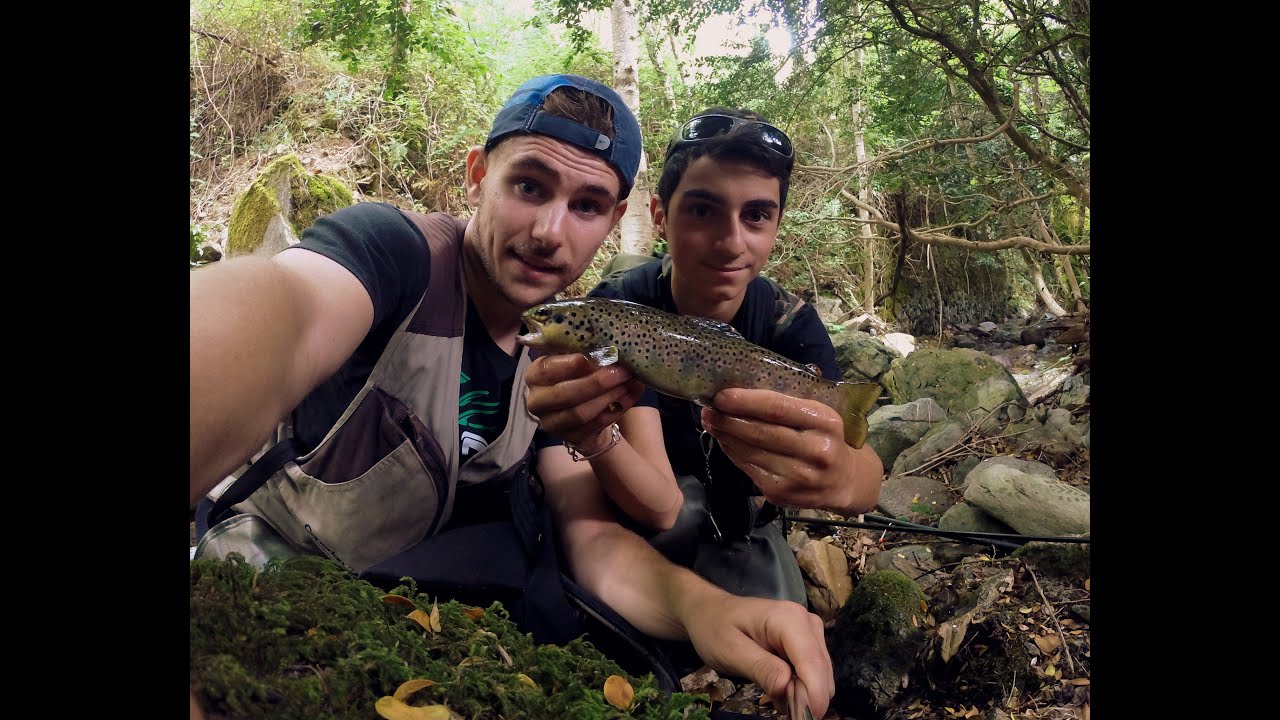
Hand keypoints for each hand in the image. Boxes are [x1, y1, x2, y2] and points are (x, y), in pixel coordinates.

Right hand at [524, 354, 645, 449]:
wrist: (585, 412)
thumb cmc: (580, 379)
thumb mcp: (579, 364)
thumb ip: (590, 357)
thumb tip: (614, 351)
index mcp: (534, 376)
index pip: (545, 370)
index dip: (567, 365)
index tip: (588, 358)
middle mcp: (538, 401)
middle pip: (564, 394)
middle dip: (595, 382)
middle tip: (621, 371)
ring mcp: (552, 423)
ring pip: (580, 413)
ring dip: (607, 397)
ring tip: (627, 383)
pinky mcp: (571, 437)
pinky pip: (595, 424)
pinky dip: (616, 409)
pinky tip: (629, 396)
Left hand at [683, 592, 832, 718]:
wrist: (711, 612)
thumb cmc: (715, 628)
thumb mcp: (730, 650)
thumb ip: (760, 668)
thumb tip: (786, 688)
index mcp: (790, 619)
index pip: (812, 664)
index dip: (813, 696)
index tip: (801, 719)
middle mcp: (808, 624)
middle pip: (821, 673)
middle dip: (806, 698)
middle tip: (780, 711)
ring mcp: (811, 633)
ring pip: (821, 677)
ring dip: (803, 695)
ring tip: (774, 699)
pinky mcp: (809, 645)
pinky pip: (814, 675)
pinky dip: (800, 688)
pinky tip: (779, 690)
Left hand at [700, 387, 881, 513]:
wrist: (846, 482)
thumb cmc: (827, 438)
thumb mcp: (822, 414)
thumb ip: (791, 401)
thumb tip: (744, 385)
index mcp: (826, 422)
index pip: (779, 408)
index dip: (746, 401)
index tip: (722, 395)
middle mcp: (816, 450)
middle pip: (761, 432)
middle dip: (729, 418)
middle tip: (708, 407)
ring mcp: (799, 476)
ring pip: (751, 452)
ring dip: (725, 435)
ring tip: (711, 421)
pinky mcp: (782, 494)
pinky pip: (749, 469)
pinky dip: (732, 453)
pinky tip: (724, 441)